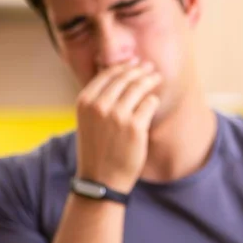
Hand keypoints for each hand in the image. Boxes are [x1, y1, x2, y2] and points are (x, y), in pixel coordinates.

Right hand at [75, 58, 161, 192]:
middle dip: (139, 70)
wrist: (101, 179)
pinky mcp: (135, 127)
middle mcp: (99, 106)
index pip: (107, 74)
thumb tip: (119, 78)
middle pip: (125, 78)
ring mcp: (118, 116)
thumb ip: (99, 100)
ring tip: (157, 77)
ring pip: (139, 87)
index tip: (134, 63)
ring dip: (150, 80)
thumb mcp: (88, 121)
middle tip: (150, 68)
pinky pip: (149, 104)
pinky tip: (155, 100)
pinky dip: (153, 100)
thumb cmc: (97, 150)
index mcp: (85, 102)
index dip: (123, 67)